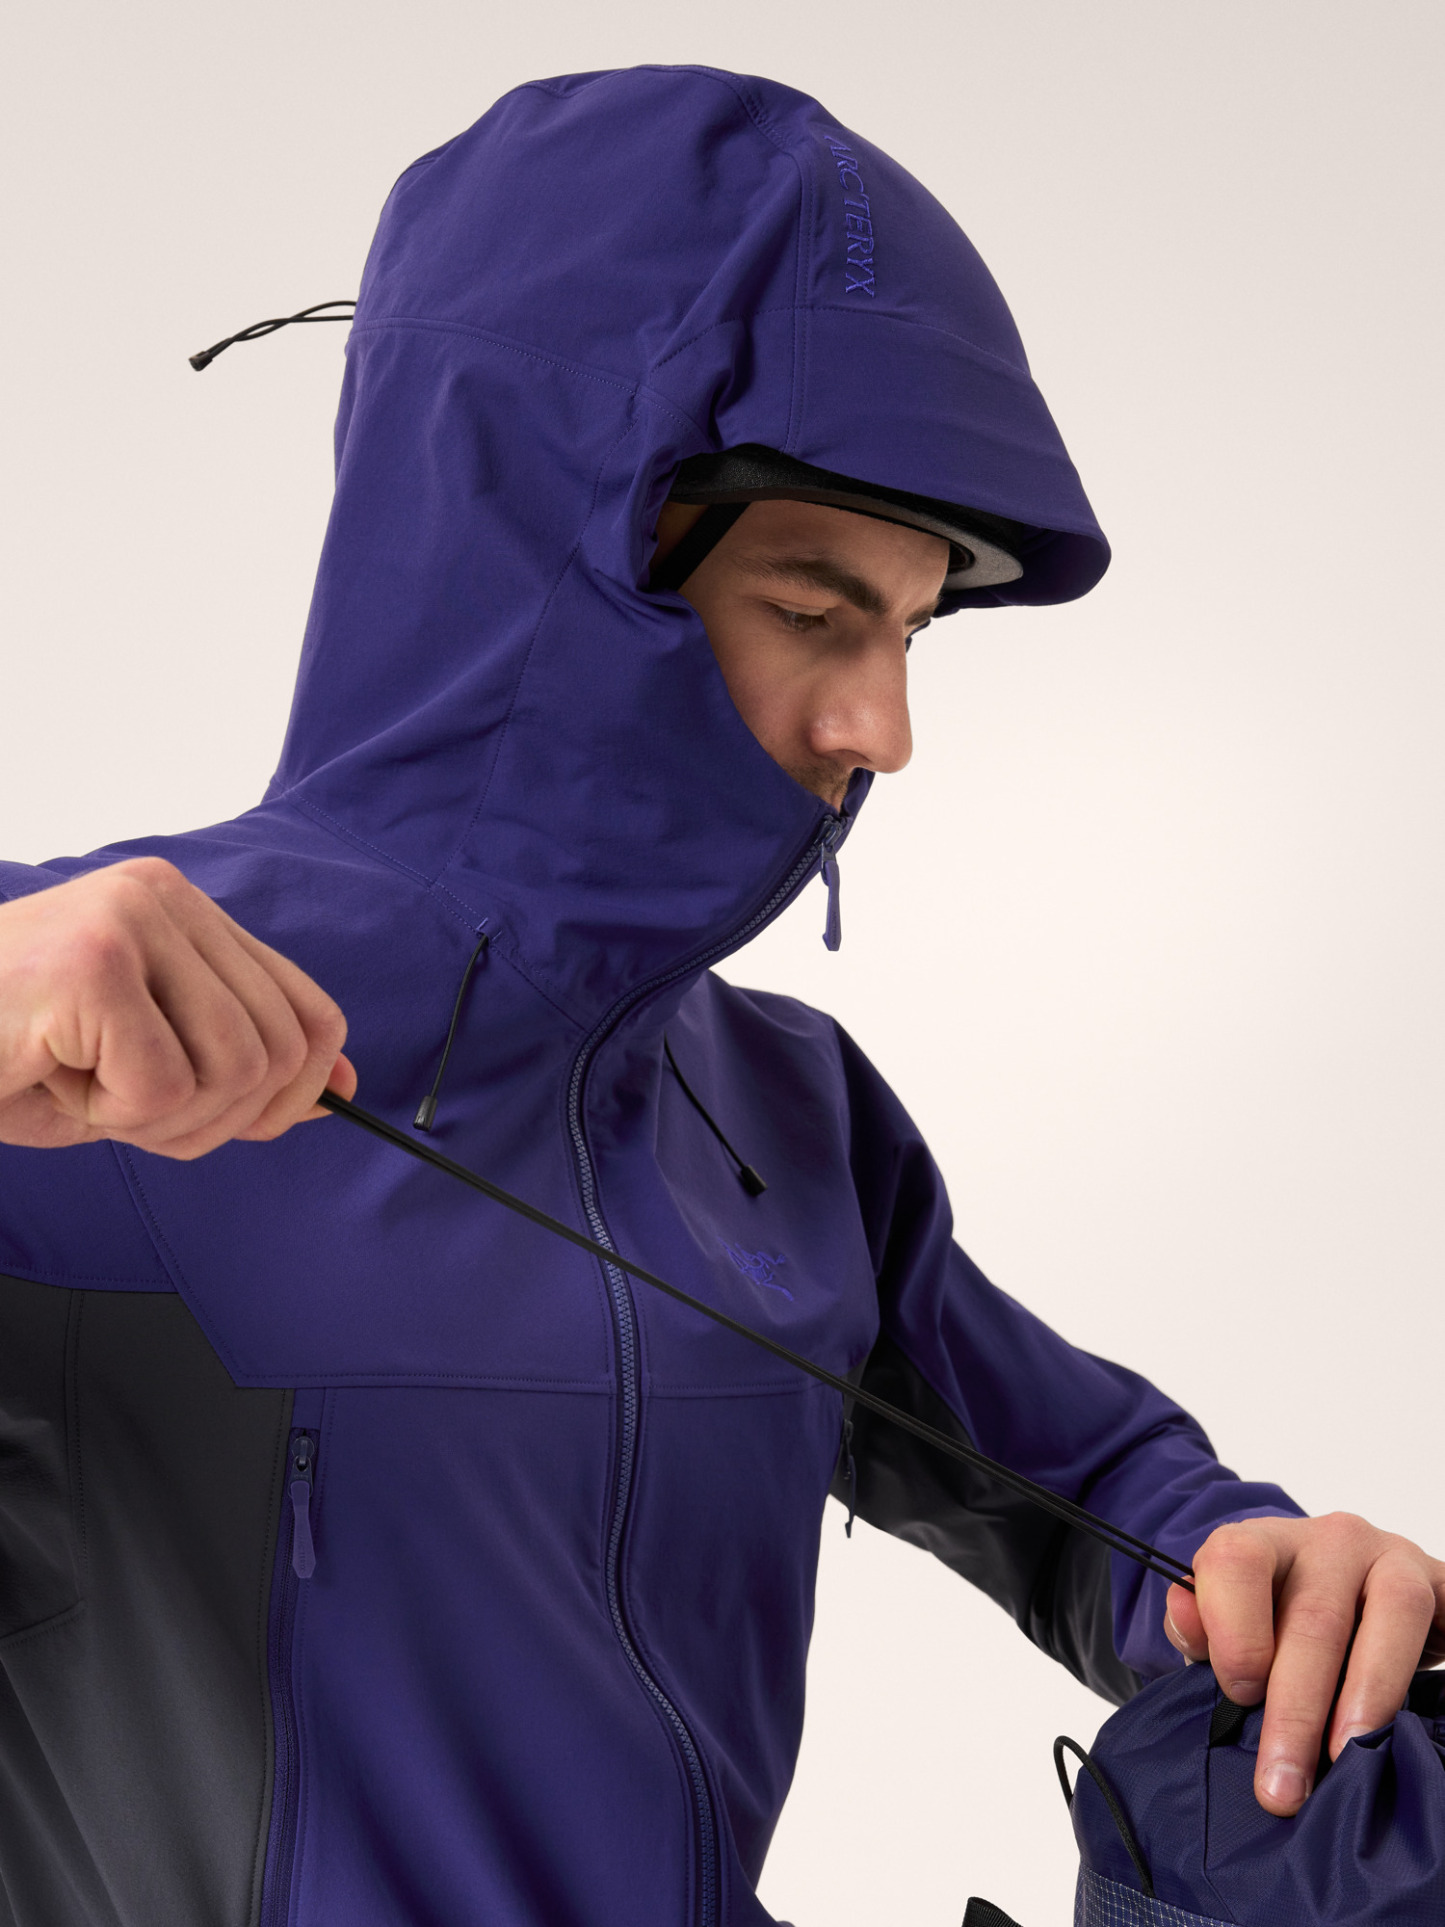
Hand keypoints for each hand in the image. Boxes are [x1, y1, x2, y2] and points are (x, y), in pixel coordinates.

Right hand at [0, 858, 355, 1158]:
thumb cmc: (6, 1052)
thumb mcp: (142, 1064)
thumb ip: (238, 1066)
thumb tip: (342, 1089)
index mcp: (181, 909)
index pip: (306, 1006)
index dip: (302, 1084)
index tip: (258, 1122)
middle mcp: (163, 898)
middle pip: (280, 1049)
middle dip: (218, 1118)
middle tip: (134, 1112)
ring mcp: (129, 922)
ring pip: (234, 1070)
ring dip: (162, 1119)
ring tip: (92, 1092)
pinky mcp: (94, 966)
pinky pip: (164, 1088)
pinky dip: (113, 1116)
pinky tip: (57, 1081)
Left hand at [1165, 1513, 1444, 1814]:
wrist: (1361, 1604)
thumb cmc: (1285, 1623)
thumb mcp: (1232, 1626)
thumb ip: (1199, 1631)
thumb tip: (1187, 1628)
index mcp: (1262, 1541)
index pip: (1234, 1560)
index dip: (1233, 1632)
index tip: (1239, 1697)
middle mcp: (1326, 1540)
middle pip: (1313, 1617)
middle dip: (1294, 1711)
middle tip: (1282, 1786)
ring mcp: (1387, 1557)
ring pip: (1389, 1613)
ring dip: (1366, 1695)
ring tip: (1348, 1757)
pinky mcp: (1434, 1582)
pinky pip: (1431, 1622)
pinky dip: (1411, 1674)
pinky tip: (1400, 1725)